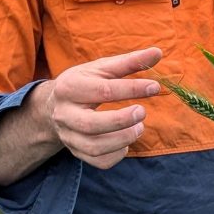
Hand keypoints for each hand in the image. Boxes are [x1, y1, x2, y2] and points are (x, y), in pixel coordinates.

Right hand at [42, 46, 162, 169]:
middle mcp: (65, 114)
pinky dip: (117, 154)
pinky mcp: (77, 152)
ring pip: (94, 147)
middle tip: (142, 112)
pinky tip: (126, 141)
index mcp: (70, 87)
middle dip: (122, 120)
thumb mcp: (102, 68)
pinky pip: (98, 161)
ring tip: (139, 127)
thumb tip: (158, 52)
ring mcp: (69, 136)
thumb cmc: (85, 83)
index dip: (132, 89)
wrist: (55, 106)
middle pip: (91, 124)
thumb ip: (130, 62)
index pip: (103, 90)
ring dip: (123, 139)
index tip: (155, 86)